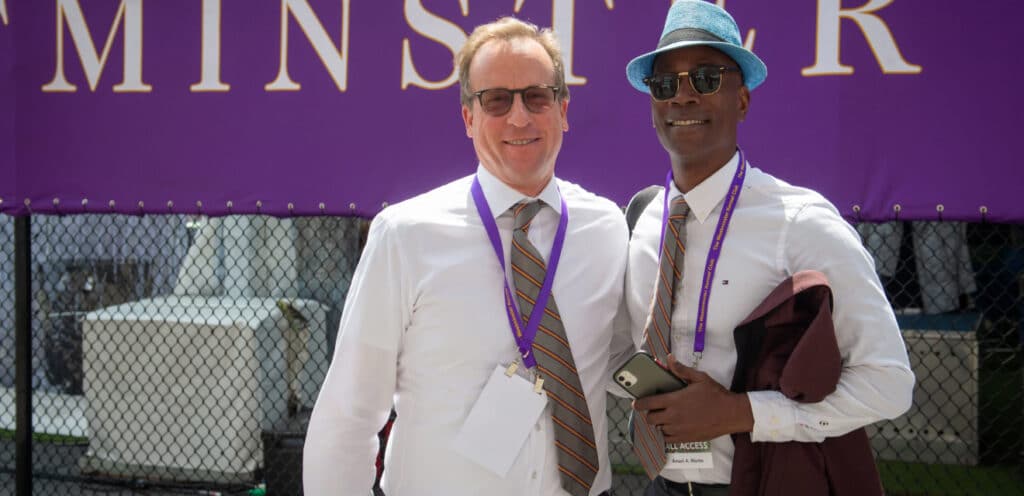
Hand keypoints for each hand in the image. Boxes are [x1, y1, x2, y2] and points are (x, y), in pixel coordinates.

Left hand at [632, 353, 753, 443]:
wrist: (731, 414)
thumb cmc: (716, 394)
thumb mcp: (700, 378)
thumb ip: (681, 370)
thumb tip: (669, 359)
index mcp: (675, 400)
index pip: (648, 403)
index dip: (639, 404)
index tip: (636, 403)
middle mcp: (674, 416)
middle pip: (650, 419)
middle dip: (648, 414)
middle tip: (653, 409)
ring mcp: (679, 429)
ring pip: (658, 429)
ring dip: (658, 424)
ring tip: (664, 418)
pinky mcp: (685, 438)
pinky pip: (667, 440)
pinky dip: (665, 434)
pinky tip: (670, 428)